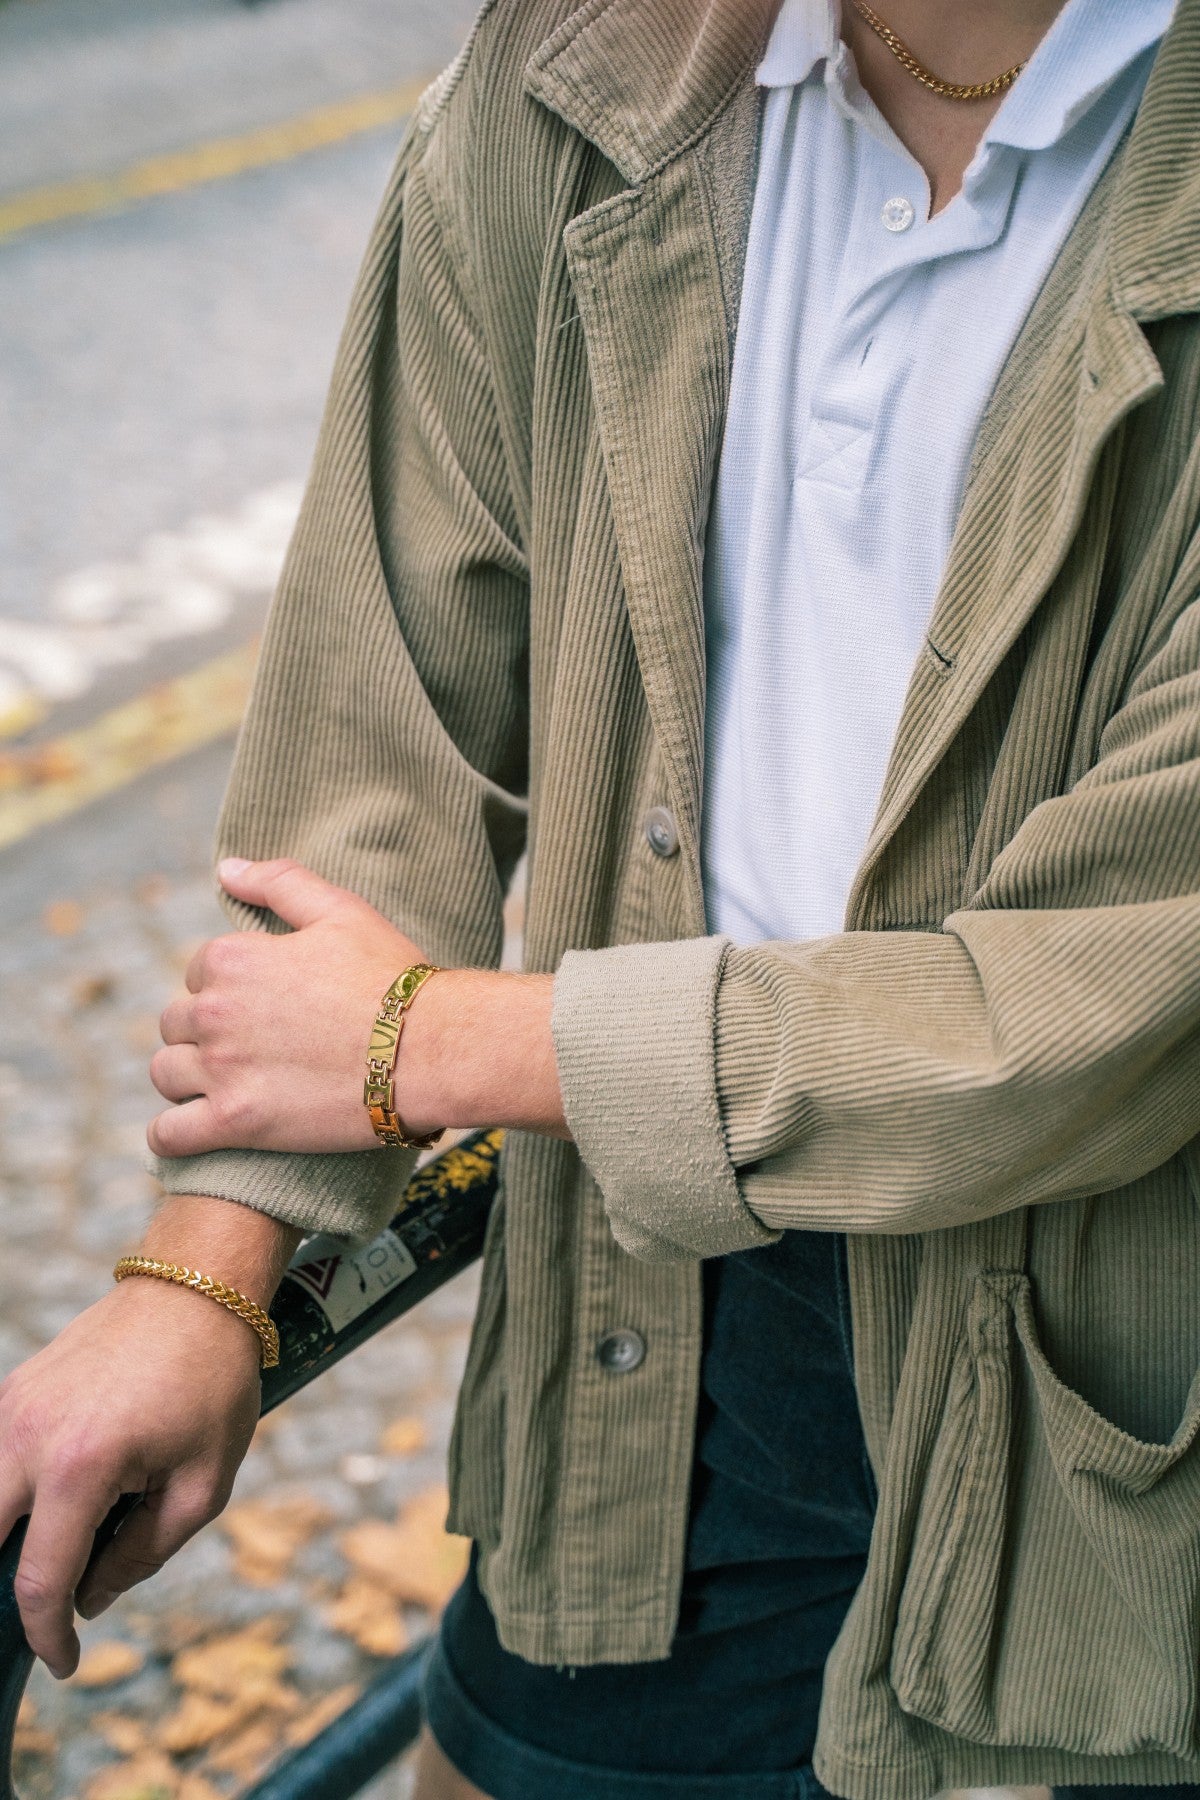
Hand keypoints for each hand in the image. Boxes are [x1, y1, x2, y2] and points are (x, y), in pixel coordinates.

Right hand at [0, 1194, 298, 1676]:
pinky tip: (43, 1510)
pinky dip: (7, 1498)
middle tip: (46, 1612)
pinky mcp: (12, 1392)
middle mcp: (29, 1437)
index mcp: (82, 1466)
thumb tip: (92, 1597)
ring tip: (52, 1557)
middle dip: (8, 1592)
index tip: (66, 1659)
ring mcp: (11, 1410)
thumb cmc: (212, 1382)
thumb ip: (143, 1554)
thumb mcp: (202, 1483)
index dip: (48, 1635)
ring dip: (4, 1540)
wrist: (197, 1289)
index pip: (40, 1581)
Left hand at [148, 858, 569, 1156]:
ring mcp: (221, 1070)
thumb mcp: (342, 911)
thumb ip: (279, 882)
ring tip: (224, 1086)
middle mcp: (214, 1012)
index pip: (198, 972)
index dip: (228, 987)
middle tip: (250, 1047)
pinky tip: (192, 1131)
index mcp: (232, 959)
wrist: (431, 1049)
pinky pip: (169, 1135)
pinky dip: (172, 1135)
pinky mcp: (235, 1122)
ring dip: (187, 1079)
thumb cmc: (392, 978)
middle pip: (176, 1023)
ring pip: (167, 1074)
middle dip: (205, 1032)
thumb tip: (226, 869)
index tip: (263, 1005)